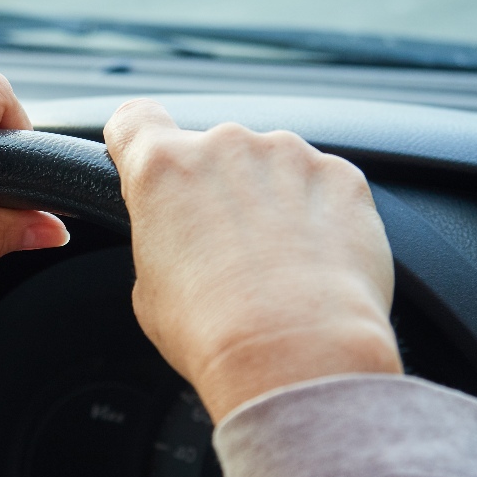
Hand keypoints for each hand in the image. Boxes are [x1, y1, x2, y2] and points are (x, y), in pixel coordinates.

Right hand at [104, 100, 402, 422]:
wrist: (294, 356)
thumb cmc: (213, 332)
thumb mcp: (148, 289)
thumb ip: (161, 238)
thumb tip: (179, 241)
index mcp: (162, 168)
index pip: (134, 121)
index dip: (137, 142)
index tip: (145, 161)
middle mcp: (224, 146)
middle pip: (211, 152)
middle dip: (216, 189)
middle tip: (224, 249)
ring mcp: (288, 155)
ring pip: (270, 166)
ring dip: (270, 199)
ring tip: (277, 265)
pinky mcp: (342, 176)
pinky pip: (322, 184)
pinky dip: (318, 214)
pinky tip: (313, 263)